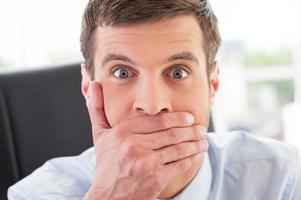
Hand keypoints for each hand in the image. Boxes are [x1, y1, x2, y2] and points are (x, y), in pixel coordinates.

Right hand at [84, 81, 207, 199]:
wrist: (107, 197)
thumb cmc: (106, 164)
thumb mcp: (99, 134)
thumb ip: (97, 108)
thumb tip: (92, 83)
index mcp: (123, 132)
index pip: (158, 120)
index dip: (178, 118)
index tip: (189, 118)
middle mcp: (135, 146)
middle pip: (172, 132)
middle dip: (192, 130)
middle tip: (201, 128)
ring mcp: (147, 163)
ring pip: (180, 148)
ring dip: (196, 143)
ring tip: (203, 140)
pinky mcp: (157, 179)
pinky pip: (181, 164)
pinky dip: (193, 158)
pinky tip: (198, 154)